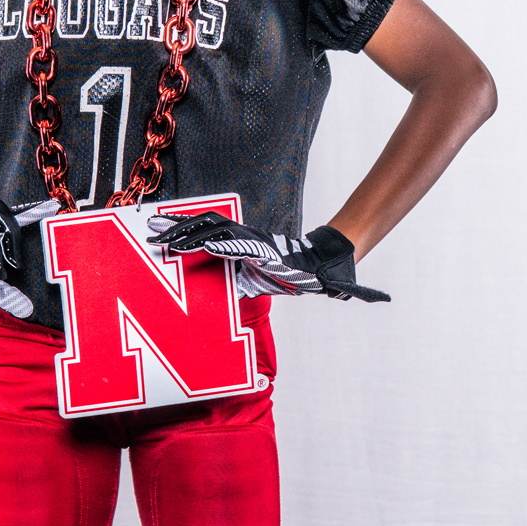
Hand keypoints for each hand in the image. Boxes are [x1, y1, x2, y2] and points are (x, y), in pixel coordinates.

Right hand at [148, 211, 388, 302]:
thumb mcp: (339, 283)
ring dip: (178, 230)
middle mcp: (250, 244)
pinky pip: (206, 236)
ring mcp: (241, 241)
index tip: (191, 246)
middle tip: (155, 234)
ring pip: (205, 231)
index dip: (212, 245)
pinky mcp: (236, 245)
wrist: (326, 256)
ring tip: (149, 229)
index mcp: (266, 255)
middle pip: (212, 233)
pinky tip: (163, 233)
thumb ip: (355, 290)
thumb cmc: (327, 274)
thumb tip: (377, 297)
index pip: (235, 247)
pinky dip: (184, 232)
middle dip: (184, 234)